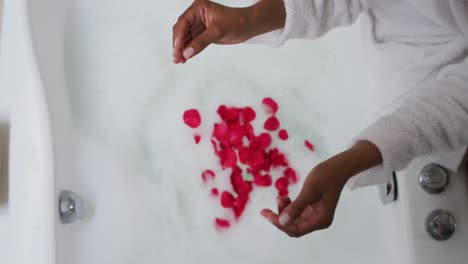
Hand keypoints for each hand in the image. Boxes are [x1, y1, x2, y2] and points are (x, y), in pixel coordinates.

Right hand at [172, 0, 285, 63]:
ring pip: (185, 38)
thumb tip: (187, 53)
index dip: (179, 36)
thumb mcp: (217, 31)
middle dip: (178, 44)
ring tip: (179, 60)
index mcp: (198, 8)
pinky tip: (184, 58)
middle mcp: (196, 15)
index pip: (184, 22)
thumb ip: (201, 42)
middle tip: (176, 57)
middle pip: (181, 30)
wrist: (247, 26)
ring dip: (182, 49)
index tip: (177, 48)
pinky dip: (188, 50)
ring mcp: (199, 25)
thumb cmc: (236, 22)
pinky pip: (192, 42)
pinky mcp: (202, 34)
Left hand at [261, 141, 382, 236]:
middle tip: (267, 209)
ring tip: (279, 197)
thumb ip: (296, 207)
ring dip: (284, 211)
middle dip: (280, 218)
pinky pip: (297, 213)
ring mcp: (316, 215)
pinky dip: (288, 207)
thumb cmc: (325, 176)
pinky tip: (284, 198)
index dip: (279, 224)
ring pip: (294, 221)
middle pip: (294, 227)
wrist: (337, 167)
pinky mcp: (312, 209)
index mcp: (321, 220)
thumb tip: (282, 222)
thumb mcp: (309, 191)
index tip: (266, 214)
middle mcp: (319, 221)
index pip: (296, 230)